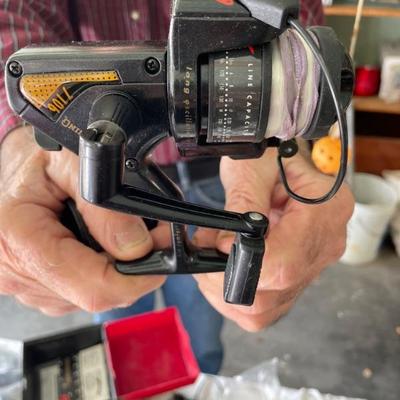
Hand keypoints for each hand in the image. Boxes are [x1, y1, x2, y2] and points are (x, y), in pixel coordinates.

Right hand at [0, 127, 164, 315]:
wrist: (19, 161)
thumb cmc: (38, 154)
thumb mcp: (73, 161)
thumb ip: (103, 205)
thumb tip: (136, 246)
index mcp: (21, 241)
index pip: (93, 287)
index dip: (139, 275)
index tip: (163, 250)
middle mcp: (20, 272)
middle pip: (100, 292)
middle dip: (136, 266)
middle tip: (154, 232)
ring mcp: (31, 283)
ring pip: (97, 293)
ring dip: (122, 266)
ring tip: (126, 230)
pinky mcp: (43, 284)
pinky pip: (86, 288)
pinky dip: (106, 266)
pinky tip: (105, 241)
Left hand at [194, 147, 353, 330]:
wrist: (280, 163)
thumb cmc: (269, 155)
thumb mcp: (253, 167)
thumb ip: (244, 204)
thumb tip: (228, 247)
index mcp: (325, 211)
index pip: (286, 262)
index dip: (245, 263)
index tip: (217, 246)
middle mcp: (324, 244)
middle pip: (275, 291)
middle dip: (225, 278)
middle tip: (206, 249)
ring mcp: (311, 264)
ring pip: (266, 307)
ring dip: (226, 288)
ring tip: (212, 256)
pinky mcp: (295, 275)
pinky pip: (265, 305)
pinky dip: (235, 293)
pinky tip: (223, 269)